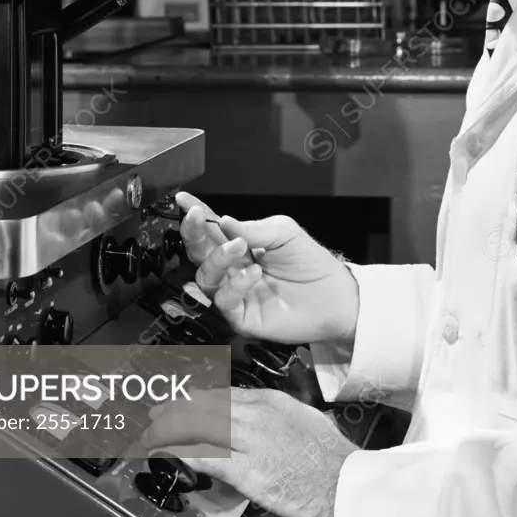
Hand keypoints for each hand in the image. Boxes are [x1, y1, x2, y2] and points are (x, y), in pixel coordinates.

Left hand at [141, 387, 356, 516]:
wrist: (342, 483)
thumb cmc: (329, 456)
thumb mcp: (303, 417)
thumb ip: (275, 413)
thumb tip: (254, 415)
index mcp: (271, 400)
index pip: (223, 394)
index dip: (197, 398)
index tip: (183, 401)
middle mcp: (257, 414)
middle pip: (206, 406)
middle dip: (176, 409)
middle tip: (157, 413)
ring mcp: (250, 440)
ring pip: (200, 426)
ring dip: (171, 428)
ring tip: (153, 432)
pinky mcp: (247, 469)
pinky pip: (206, 456)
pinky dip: (181, 450)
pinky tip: (164, 450)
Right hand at [176, 192, 359, 343]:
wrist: (333, 296)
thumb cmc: (310, 263)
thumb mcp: (285, 232)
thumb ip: (254, 228)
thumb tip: (224, 221)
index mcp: (241, 245)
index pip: (212, 229)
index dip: (196, 216)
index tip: (182, 200)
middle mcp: (233, 268)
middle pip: (200, 252)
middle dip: (193, 233)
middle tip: (196, 217)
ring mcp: (235, 292)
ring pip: (206, 277)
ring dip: (217, 258)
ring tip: (239, 247)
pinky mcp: (242, 316)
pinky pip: (224, 301)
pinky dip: (235, 285)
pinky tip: (253, 274)